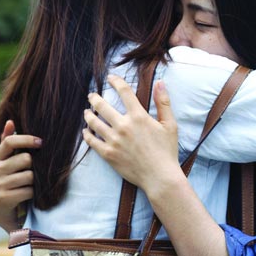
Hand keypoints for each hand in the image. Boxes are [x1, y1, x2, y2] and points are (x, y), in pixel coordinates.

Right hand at [0, 120, 40, 232]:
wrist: (4, 212)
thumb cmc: (12, 183)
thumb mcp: (9, 163)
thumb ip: (9, 143)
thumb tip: (10, 121)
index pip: (10, 142)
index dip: (27, 139)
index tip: (41, 142)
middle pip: (26, 159)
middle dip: (34, 167)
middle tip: (30, 176)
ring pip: (29, 176)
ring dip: (33, 183)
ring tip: (27, 187)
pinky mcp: (3, 198)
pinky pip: (29, 191)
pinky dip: (32, 194)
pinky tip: (26, 197)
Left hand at [82, 75, 179, 195]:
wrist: (160, 177)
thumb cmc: (167, 151)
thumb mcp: (170, 125)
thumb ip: (163, 102)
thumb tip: (160, 82)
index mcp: (139, 116)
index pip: (124, 91)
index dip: (116, 81)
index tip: (111, 77)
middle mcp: (124, 126)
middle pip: (102, 105)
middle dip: (95, 98)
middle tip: (92, 96)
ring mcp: (114, 141)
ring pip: (93, 122)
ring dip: (88, 115)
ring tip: (87, 112)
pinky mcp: (108, 154)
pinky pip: (92, 141)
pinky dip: (87, 135)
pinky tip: (86, 131)